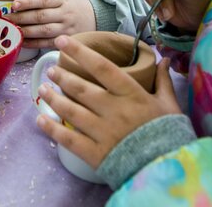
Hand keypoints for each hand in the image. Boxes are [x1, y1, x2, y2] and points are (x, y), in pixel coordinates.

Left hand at [7, 0, 94, 47]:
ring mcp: (66, 29)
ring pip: (43, 31)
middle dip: (21, 18)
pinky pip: (47, 43)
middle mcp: (65, 14)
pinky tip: (22, 41)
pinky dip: (33, 43)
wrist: (97, 17)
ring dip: (26, 31)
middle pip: (41, 17)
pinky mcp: (67, 41)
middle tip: (6, 19)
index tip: (14, 4)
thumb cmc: (74, 6)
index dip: (28, 2)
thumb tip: (20, 2)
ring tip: (12, 30)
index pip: (43, 0)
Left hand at [36, 35, 181, 167]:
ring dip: (54, 98)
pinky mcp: (95, 153)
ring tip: (43, 88)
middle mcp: (113, 109)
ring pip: (71, 110)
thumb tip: (165, 59)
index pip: (101, 67)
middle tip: (50, 69)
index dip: (80, 52)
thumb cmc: (168, 133)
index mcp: (131, 94)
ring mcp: (102, 132)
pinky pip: (68, 139)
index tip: (63, 41)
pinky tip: (41, 118)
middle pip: (81, 88)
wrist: (167, 170)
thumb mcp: (169, 104)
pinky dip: (52, 128)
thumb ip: (163, 81)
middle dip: (62, 76)